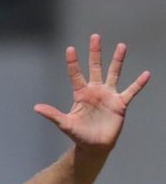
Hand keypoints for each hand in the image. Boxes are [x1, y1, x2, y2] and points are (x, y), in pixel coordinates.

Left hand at [34, 34, 149, 149]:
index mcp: (81, 94)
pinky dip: (139, 84)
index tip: (70, 49)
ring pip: (114, 73)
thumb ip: (52, 114)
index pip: (76, 74)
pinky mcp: (120, 104)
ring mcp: (108, 95)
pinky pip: (131, 91)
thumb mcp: (65, 124)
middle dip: (95, 53)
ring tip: (121, 46)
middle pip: (95, 67)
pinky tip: (146, 74)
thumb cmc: (79, 135)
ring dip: (117, 60)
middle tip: (95, 36)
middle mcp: (95, 91)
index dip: (73, 62)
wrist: (94, 146)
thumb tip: (36, 108)